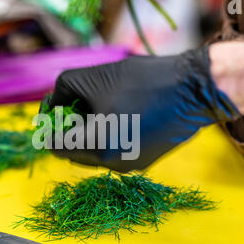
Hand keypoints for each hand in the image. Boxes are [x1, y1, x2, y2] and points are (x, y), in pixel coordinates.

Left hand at [45, 46, 239, 171]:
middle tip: (78, 103)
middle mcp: (110, 164)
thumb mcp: (91, 77)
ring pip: (91, 153)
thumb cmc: (142, 80)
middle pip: (72, 151)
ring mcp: (129, 166)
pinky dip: (105, 138)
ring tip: (99, 106)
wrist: (194, 90)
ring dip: (86, 133)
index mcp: (96, 146)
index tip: (56, 108)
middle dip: (68, 128)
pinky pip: (111, 153)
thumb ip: (61, 91)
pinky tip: (117, 116)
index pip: (53, 146)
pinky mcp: (143, 163)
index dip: (49, 125)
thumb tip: (50, 107)